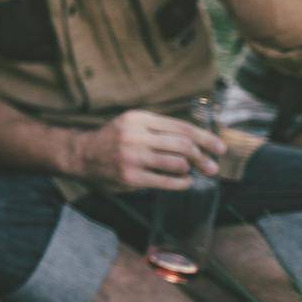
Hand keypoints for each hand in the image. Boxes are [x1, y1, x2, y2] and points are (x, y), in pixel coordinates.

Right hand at [73, 108, 224, 191]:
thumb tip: (198, 142)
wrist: (81, 155)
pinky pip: (166, 181)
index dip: (205, 138)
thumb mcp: (133, 124)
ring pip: (177, 163)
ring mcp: (132, 157)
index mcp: (138, 119)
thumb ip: (160, 129)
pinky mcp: (130, 177)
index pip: (181, 127)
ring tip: (189, 172)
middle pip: (183, 145)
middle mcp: (135, 135)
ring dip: (189, 169)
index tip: (220, 147)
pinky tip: (184, 182)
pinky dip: (181, 183)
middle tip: (212, 167)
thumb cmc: (114, 139)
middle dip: (203, 157)